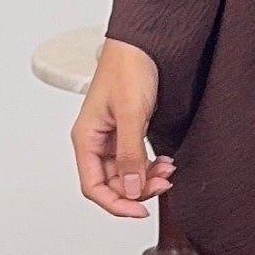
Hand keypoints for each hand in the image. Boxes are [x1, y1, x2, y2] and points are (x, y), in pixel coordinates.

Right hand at [72, 39, 174, 218]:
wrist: (143, 43)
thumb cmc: (128, 68)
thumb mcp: (131, 114)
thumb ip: (130, 155)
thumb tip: (131, 190)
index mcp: (85, 138)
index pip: (93, 186)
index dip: (116, 203)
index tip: (141, 210)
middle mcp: (95, 141)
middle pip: (111, 183)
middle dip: (138, 189)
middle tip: (164, 183)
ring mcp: (111, 137)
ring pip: (126, 174)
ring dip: (147, 178)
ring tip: (168, 171)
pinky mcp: (127, 131)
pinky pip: (135, 160)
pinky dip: (150, 165)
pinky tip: (164, 162)